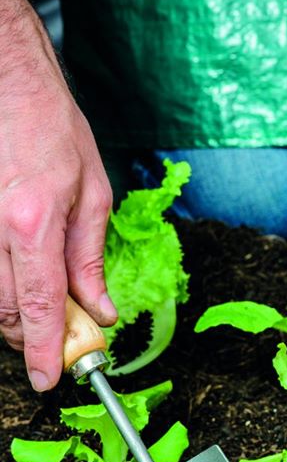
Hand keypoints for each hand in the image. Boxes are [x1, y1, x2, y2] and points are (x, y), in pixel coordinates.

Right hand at [0, 0, 115, 390]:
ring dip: (12, 317)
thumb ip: (91, 259)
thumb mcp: (94, 193)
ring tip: (41, 310)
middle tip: (57, 341)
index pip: (40, 307)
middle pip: (5, 312)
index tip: (51, 380)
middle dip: (30, 338)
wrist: (6, 82)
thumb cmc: (53, 128)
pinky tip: (17, 279)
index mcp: (35, 224)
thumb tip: (101, 309)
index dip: (46, 352)